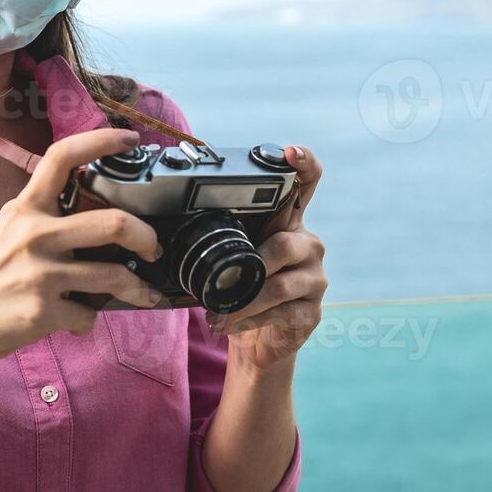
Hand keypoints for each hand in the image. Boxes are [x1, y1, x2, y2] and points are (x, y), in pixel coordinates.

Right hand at [0, 126, 164, 376]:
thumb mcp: (10, 231)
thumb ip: (46, 218)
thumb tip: (100, 219)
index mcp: (26, 208)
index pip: (62, 157)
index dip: (101, 141)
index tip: (131, 139)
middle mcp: (34, 234)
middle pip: (114, 223)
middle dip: (147, 238)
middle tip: (152, 248)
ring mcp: (39, 273)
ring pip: (113, 276)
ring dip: (136, 289)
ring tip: (143, 294)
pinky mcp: (42, 310)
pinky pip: (88, 314)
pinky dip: (87, 320)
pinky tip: (76, 321)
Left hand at [209, 145, 325, 374]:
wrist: (258, 339)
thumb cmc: (244, 289)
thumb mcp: (235, 256)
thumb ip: (226, 235)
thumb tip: (176, 219)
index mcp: (289, 223)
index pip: (308, 184)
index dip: (304, 164)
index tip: (291, 153)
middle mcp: (308, 245)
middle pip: (286, 244)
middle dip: (251, 264)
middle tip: (223, 280)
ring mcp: (315, 279)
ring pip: (280, 285)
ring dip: (243, 301)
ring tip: (218, 312)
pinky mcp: (312, 311)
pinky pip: (281, 313)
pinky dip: (249, 319)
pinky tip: (230, 324)